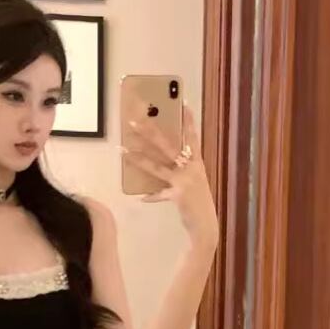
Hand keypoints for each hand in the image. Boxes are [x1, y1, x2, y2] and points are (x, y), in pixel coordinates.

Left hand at [124, 104, 218, 248]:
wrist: (206, 225)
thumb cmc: (198, 204)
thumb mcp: (193, 183)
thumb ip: (181, 172)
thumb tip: (161, 166)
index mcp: (197, 163)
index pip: (192, 137)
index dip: (188, 121)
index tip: (183, 103)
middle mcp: (191, 168)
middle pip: (166, 145)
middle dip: (149, 132)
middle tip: (134, 121)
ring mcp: (184, 181)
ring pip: (157, 166)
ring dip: (138, 158)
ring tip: (123, 151)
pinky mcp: (178, 195)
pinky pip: (159, 194)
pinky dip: (151, 197)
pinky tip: (142, 198)